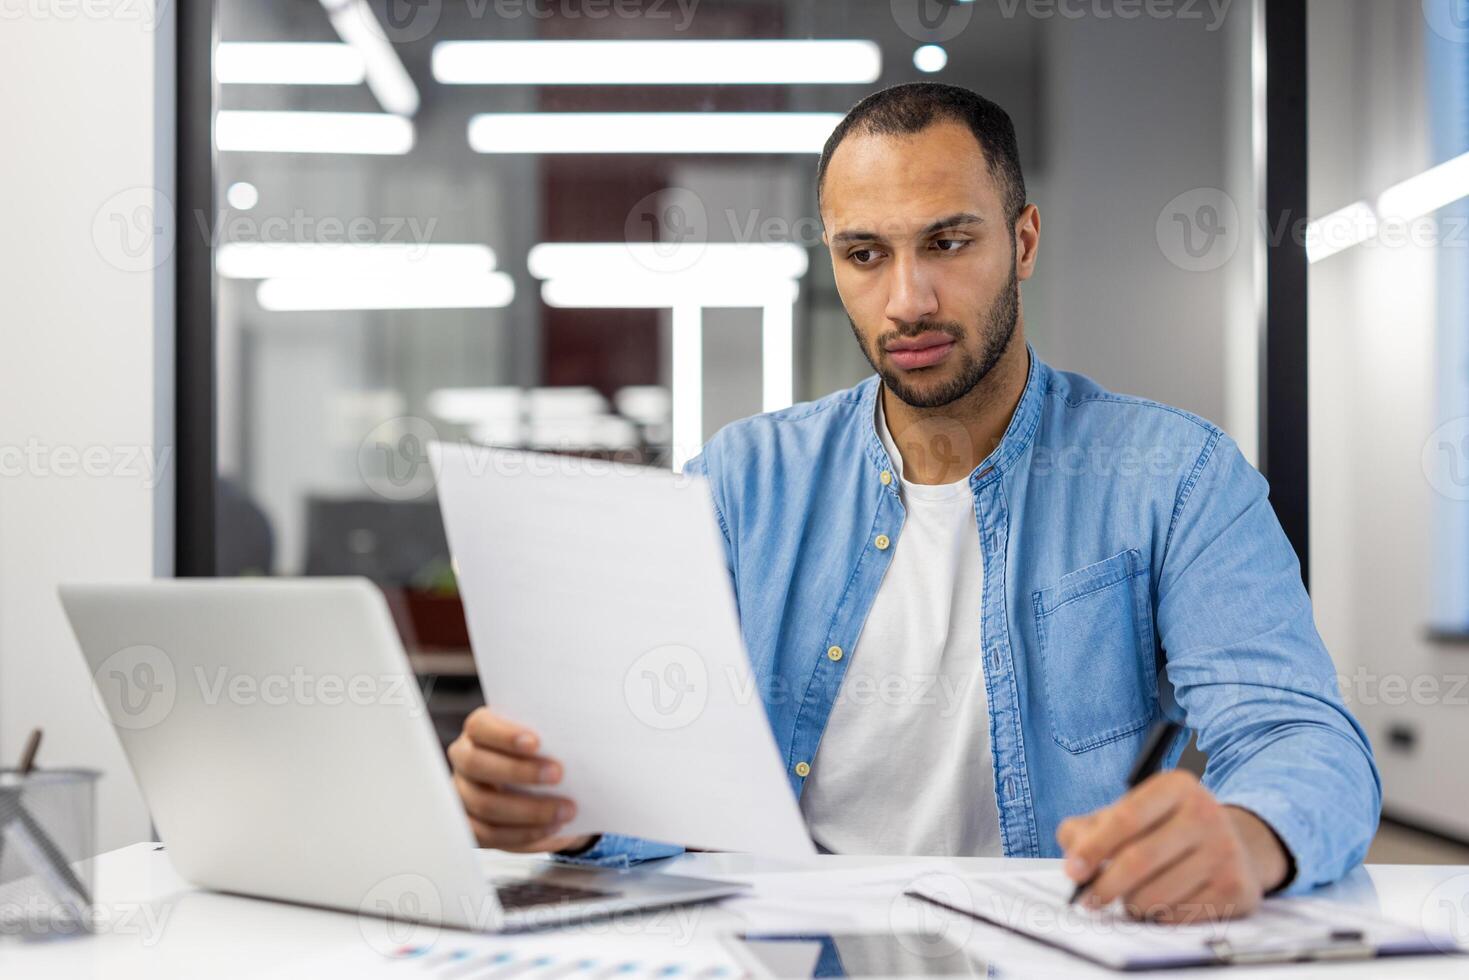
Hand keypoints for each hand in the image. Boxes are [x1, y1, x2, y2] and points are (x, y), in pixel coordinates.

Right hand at [448, 707, 592, 853]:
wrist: (542, 788)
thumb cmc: (544, 754)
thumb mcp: (547, 740)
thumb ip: (551, 738)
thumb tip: (579, 741)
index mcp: (479, 729)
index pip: (481, 726)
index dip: (505, 735)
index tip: (536, 743)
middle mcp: (464, 758)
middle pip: (478, 765)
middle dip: (519, 771)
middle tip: (557, 774)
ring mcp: (462, 794)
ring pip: (485, 805)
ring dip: (529, 810)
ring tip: (565, 810)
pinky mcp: (470, 826)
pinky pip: (490, 835)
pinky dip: (524, 834)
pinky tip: (552, 828)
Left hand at [1056, 770, 1289, 922]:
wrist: (1233, 845)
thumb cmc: (1164, 829)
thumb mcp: (1128, 813)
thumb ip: (1088, 829)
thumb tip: (1074, 863)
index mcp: (1175, 786)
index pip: (1126, 819)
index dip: (1093, 848)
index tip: (1072, 872)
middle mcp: (1206, 813)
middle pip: (1139, 860)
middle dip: (1105, 886)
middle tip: (1089, 900)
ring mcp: (1225, 851)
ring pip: (1157, 894)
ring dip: (1131, 904)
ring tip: (1130, 897)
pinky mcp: (1237, 889)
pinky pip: (1179, 915)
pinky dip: (1158, 916)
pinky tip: (1160, 904)